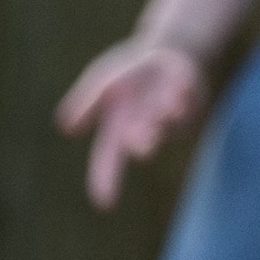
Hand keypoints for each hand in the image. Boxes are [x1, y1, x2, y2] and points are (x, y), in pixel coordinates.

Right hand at [54, 38, 209, 210]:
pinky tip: (181, 87)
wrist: (167, 55)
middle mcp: (144, 126)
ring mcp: (170, 117)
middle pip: (142, 142)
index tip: (105, 205)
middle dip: (142, 142)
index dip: (105, 179)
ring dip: (165, 116)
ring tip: (165, 108)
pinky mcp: (192, 104)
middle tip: (144, 145)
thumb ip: (88, 102)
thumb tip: (67, 129)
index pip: (108, 157)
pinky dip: (184, 96)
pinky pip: (190, 103)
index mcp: (117, 127)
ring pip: (169, 124)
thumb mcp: (102, 80)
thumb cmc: (130, 74)